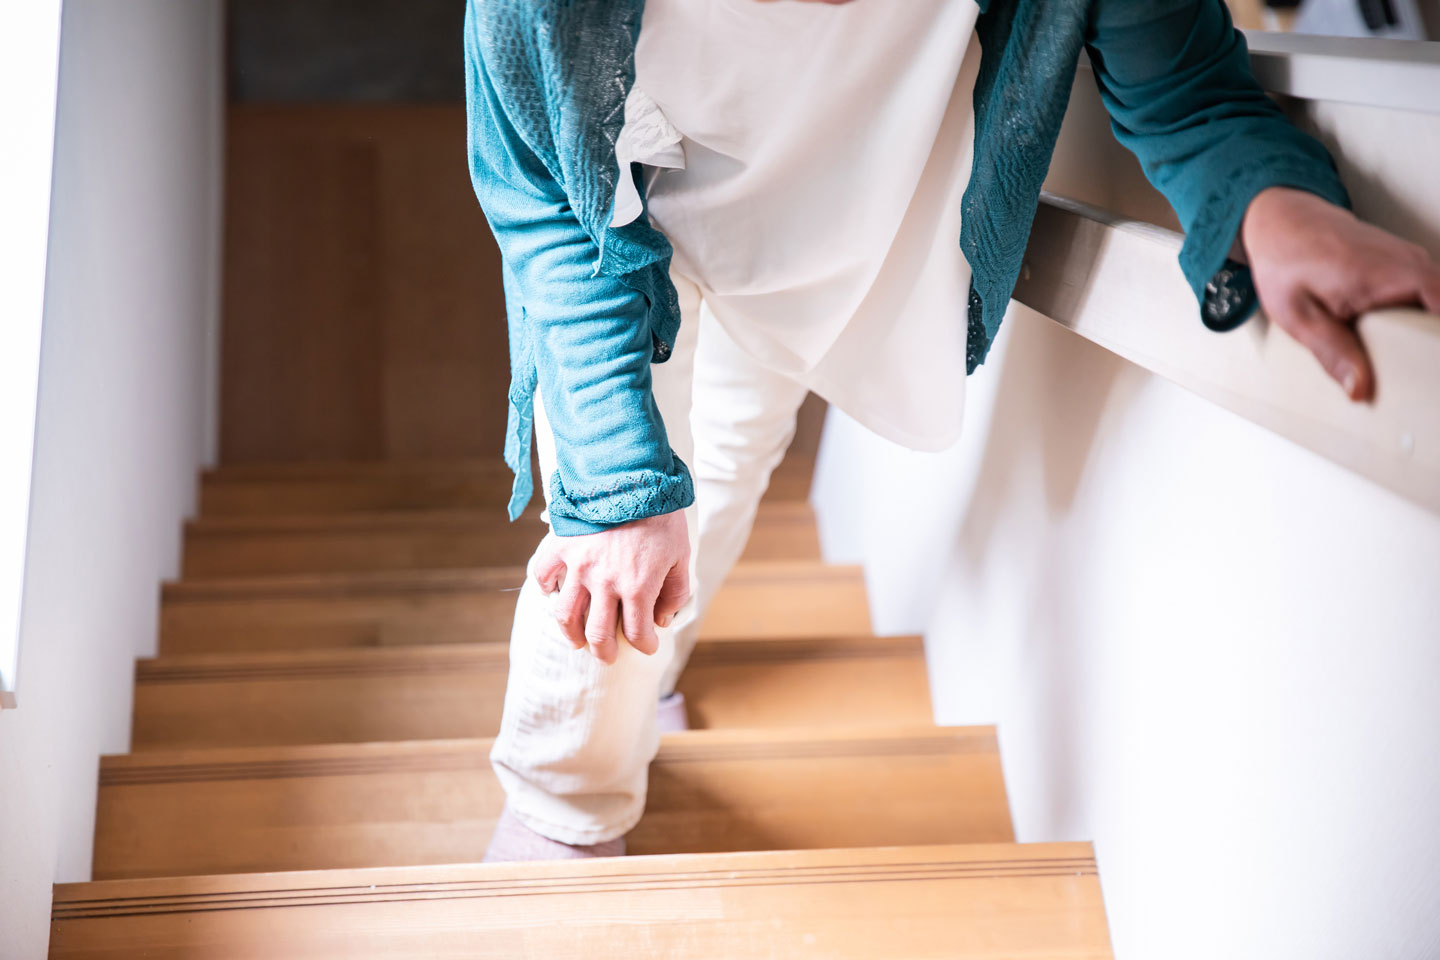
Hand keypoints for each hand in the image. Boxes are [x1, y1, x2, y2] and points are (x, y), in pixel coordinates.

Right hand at [530, 510, 690, 664]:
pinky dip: (546, 588)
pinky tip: (555, 594)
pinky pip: (543, 575)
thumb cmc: (661, 515)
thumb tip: (662, 619)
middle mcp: (605, 582)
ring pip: (566, 616)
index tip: (648, 645)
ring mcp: (579, 566)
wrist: (632, 475)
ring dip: (572, 634)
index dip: (646, 646)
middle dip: (605, 652)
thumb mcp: (681, 554)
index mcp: (638, 586)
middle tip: (608, 656)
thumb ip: (675, 592)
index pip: (638, 634)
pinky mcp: (561, 546)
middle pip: (599, 635)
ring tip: (578, 640)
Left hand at [1242, 187, 1439, 401]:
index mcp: (1389, 274)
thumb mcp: (1299, 316)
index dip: (1437, 344)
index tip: (1430, 371)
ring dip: (1423, 339)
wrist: (1284, 224)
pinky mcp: (1409, 270)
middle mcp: (1411, 264)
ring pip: (1437, 311)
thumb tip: (1360, 390)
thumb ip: (1333, 352)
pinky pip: (1427, 301)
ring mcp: (1414, 264)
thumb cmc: (1287, 263)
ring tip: (1401, 368)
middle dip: (1429, 349)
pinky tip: (1393, 345)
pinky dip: (1415, 324)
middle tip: (1412, 381)